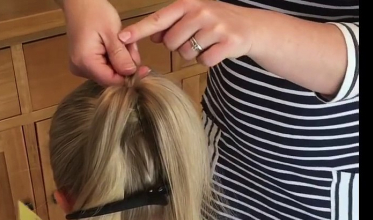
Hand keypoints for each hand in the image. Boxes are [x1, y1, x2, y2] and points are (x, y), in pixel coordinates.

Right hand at [63, 0, 149, 84]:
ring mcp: (80, 67)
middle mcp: (80, 68)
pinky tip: (117, 46)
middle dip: (125, 66)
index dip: (128, 77)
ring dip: (121, 61)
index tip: (145, 69)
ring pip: (109, 73)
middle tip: (132, 48)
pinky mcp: (84, 63)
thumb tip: (131, 73)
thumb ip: (121, 55)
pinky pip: (104, 67)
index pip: (111, 81)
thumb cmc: (95, 13)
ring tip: (125, 43)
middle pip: (110, 78)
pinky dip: (114, 58)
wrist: (79, 3)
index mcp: (85, 62)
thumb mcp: (112, 32)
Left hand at [118, 0, 255, 66]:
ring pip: (187, 54)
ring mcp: (215, 27)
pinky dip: (207, 60)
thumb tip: (152, 36)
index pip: (158, 19)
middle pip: (171, 42)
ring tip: (206, 43)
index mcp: (189, 4)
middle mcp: (201, 12)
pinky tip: (216, 51)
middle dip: (178, 46)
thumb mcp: (193, 15)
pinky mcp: (228, 42)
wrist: (251, 27)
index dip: (139, 30)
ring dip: (193, 54)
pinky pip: (204, 61)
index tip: (121, 38)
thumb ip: (172, 24)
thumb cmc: (216, 21)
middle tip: (194, 39)